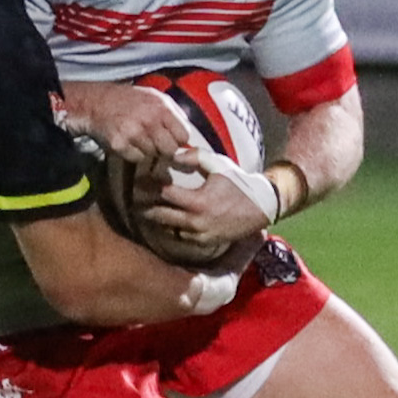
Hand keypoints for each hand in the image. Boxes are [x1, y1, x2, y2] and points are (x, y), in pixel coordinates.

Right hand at [61, 80, 203, 167]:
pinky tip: (128, 142)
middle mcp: (149, 119)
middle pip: (170, 150)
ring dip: (148, 151)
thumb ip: (174, 113)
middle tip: (156, 144)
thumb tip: (188, 135)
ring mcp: (133, 132)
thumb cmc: (128, 101)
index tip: (171, 139)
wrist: (96, 102)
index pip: (184, 135)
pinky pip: (137, 158)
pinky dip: (134, 154)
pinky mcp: (120, 144)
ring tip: (139, 139)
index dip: (178, 140)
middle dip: (165, 150)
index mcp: (162, 107)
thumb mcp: (154, 97)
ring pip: (154, 155)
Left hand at [134, 162, 272, 264]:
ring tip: (149, 212)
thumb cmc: (239, 182)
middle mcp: (196, 221)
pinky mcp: (207, 242)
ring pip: (171, 229)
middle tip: (136, 201)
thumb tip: (174, 155)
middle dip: (148, 208)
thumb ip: (195, 157)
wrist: (261, 206)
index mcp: (198, 202)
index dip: (151, 188)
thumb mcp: (218, 165)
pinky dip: (175, 230)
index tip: (141, 183)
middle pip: (162, 216)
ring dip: (160, 221)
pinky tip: (169, 222)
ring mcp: (201, 234)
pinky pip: (184, 237)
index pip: (165, 195)